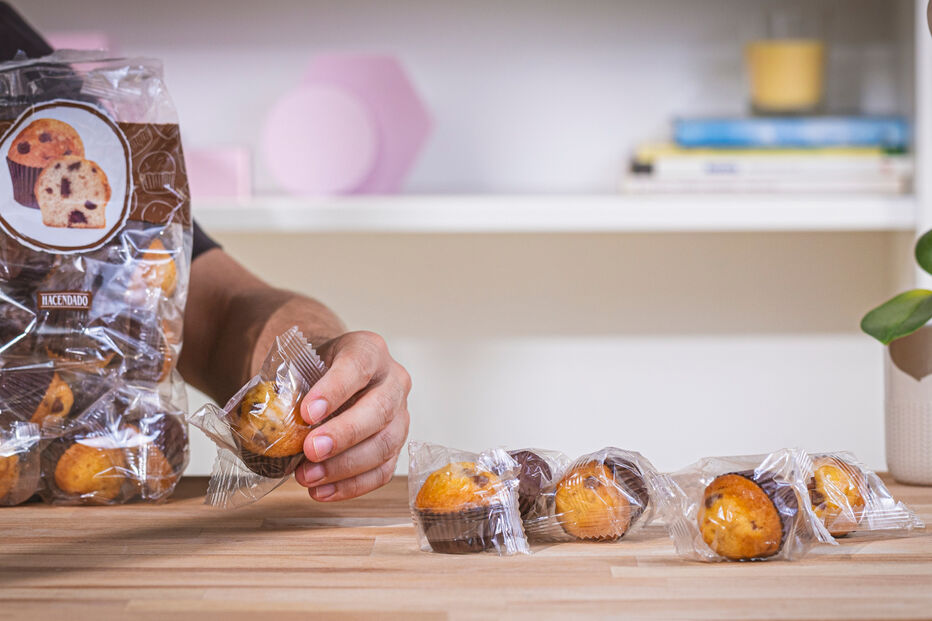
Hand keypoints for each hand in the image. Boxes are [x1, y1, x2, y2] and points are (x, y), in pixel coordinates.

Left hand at [294, 331, 410, 500]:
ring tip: (308, 477)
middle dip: (344, 434)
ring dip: (345, 466)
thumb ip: (289, 390)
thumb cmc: (316, 372)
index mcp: (369, 350)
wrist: (332, 377)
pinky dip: (351, 485)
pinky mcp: (397, 444)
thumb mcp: (301, 366)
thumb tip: (269, 425)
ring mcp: (400, 414)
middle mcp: (393, 380)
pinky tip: (322, 491)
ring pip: (385, 444)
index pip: (358, 366)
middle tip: (311, 450)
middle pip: (380, 409)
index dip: (335, 390)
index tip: (307, 413)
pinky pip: (382, 470)